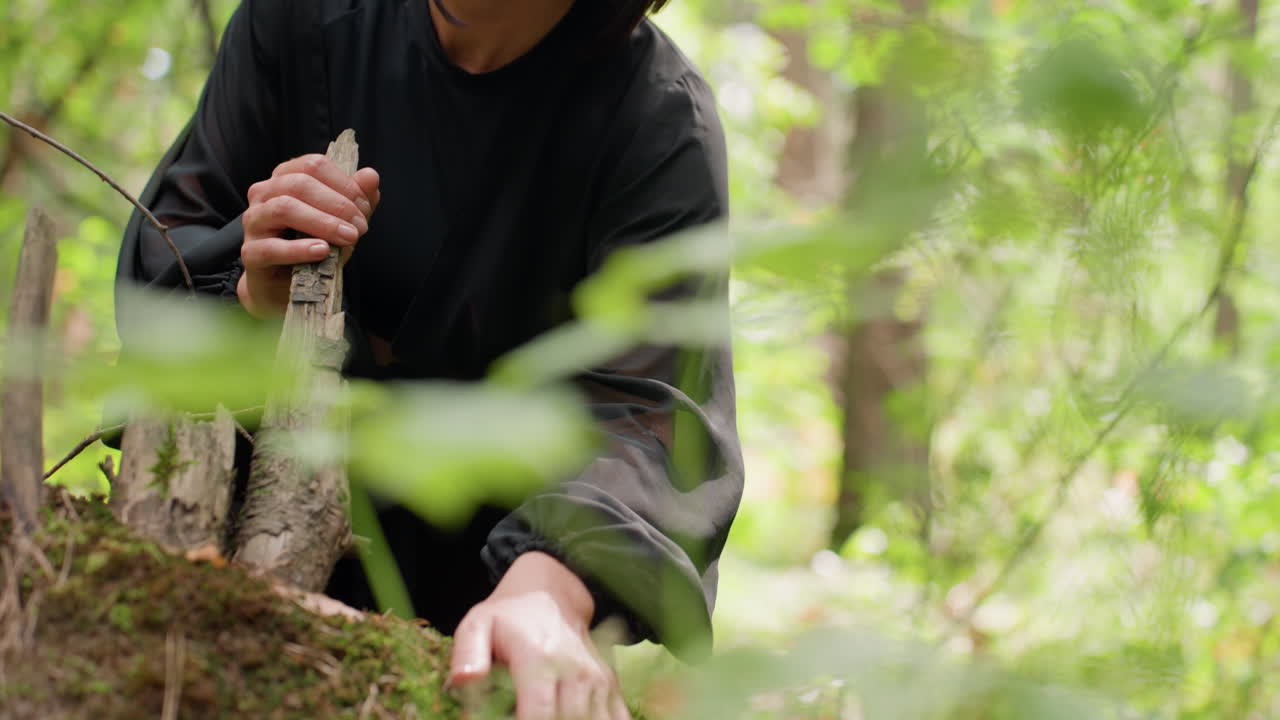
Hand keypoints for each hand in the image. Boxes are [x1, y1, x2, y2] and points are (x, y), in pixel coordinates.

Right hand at [236, 154, 380, 316]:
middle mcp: (264, 194)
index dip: (344, 184)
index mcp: (285, 177)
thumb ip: (356, 199)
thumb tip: (371, 176)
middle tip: (360, 227)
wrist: (287, 286)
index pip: (313, 165)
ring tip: (348, 238)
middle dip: (337, 204)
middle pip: (298, 183)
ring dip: (322, 223)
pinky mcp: (250, 253)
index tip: (365, 207)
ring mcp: (254, 222)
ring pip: (283, 208)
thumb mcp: (342, 221)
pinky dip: (300, 249)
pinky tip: (322, 251)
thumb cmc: (313, 245)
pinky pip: (271, 247)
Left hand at [449, 552, 630, 719]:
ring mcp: (598, 679)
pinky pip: (618, 719)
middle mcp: (575, 670)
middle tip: (517, 715)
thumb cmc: (508, 616)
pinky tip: (576, 717)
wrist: (551, 594)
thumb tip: (462, 681)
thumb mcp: (477, 625)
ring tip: (548, 713)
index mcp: (539, 658)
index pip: (539, 715)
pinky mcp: (611, 686)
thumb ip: (467, 654)